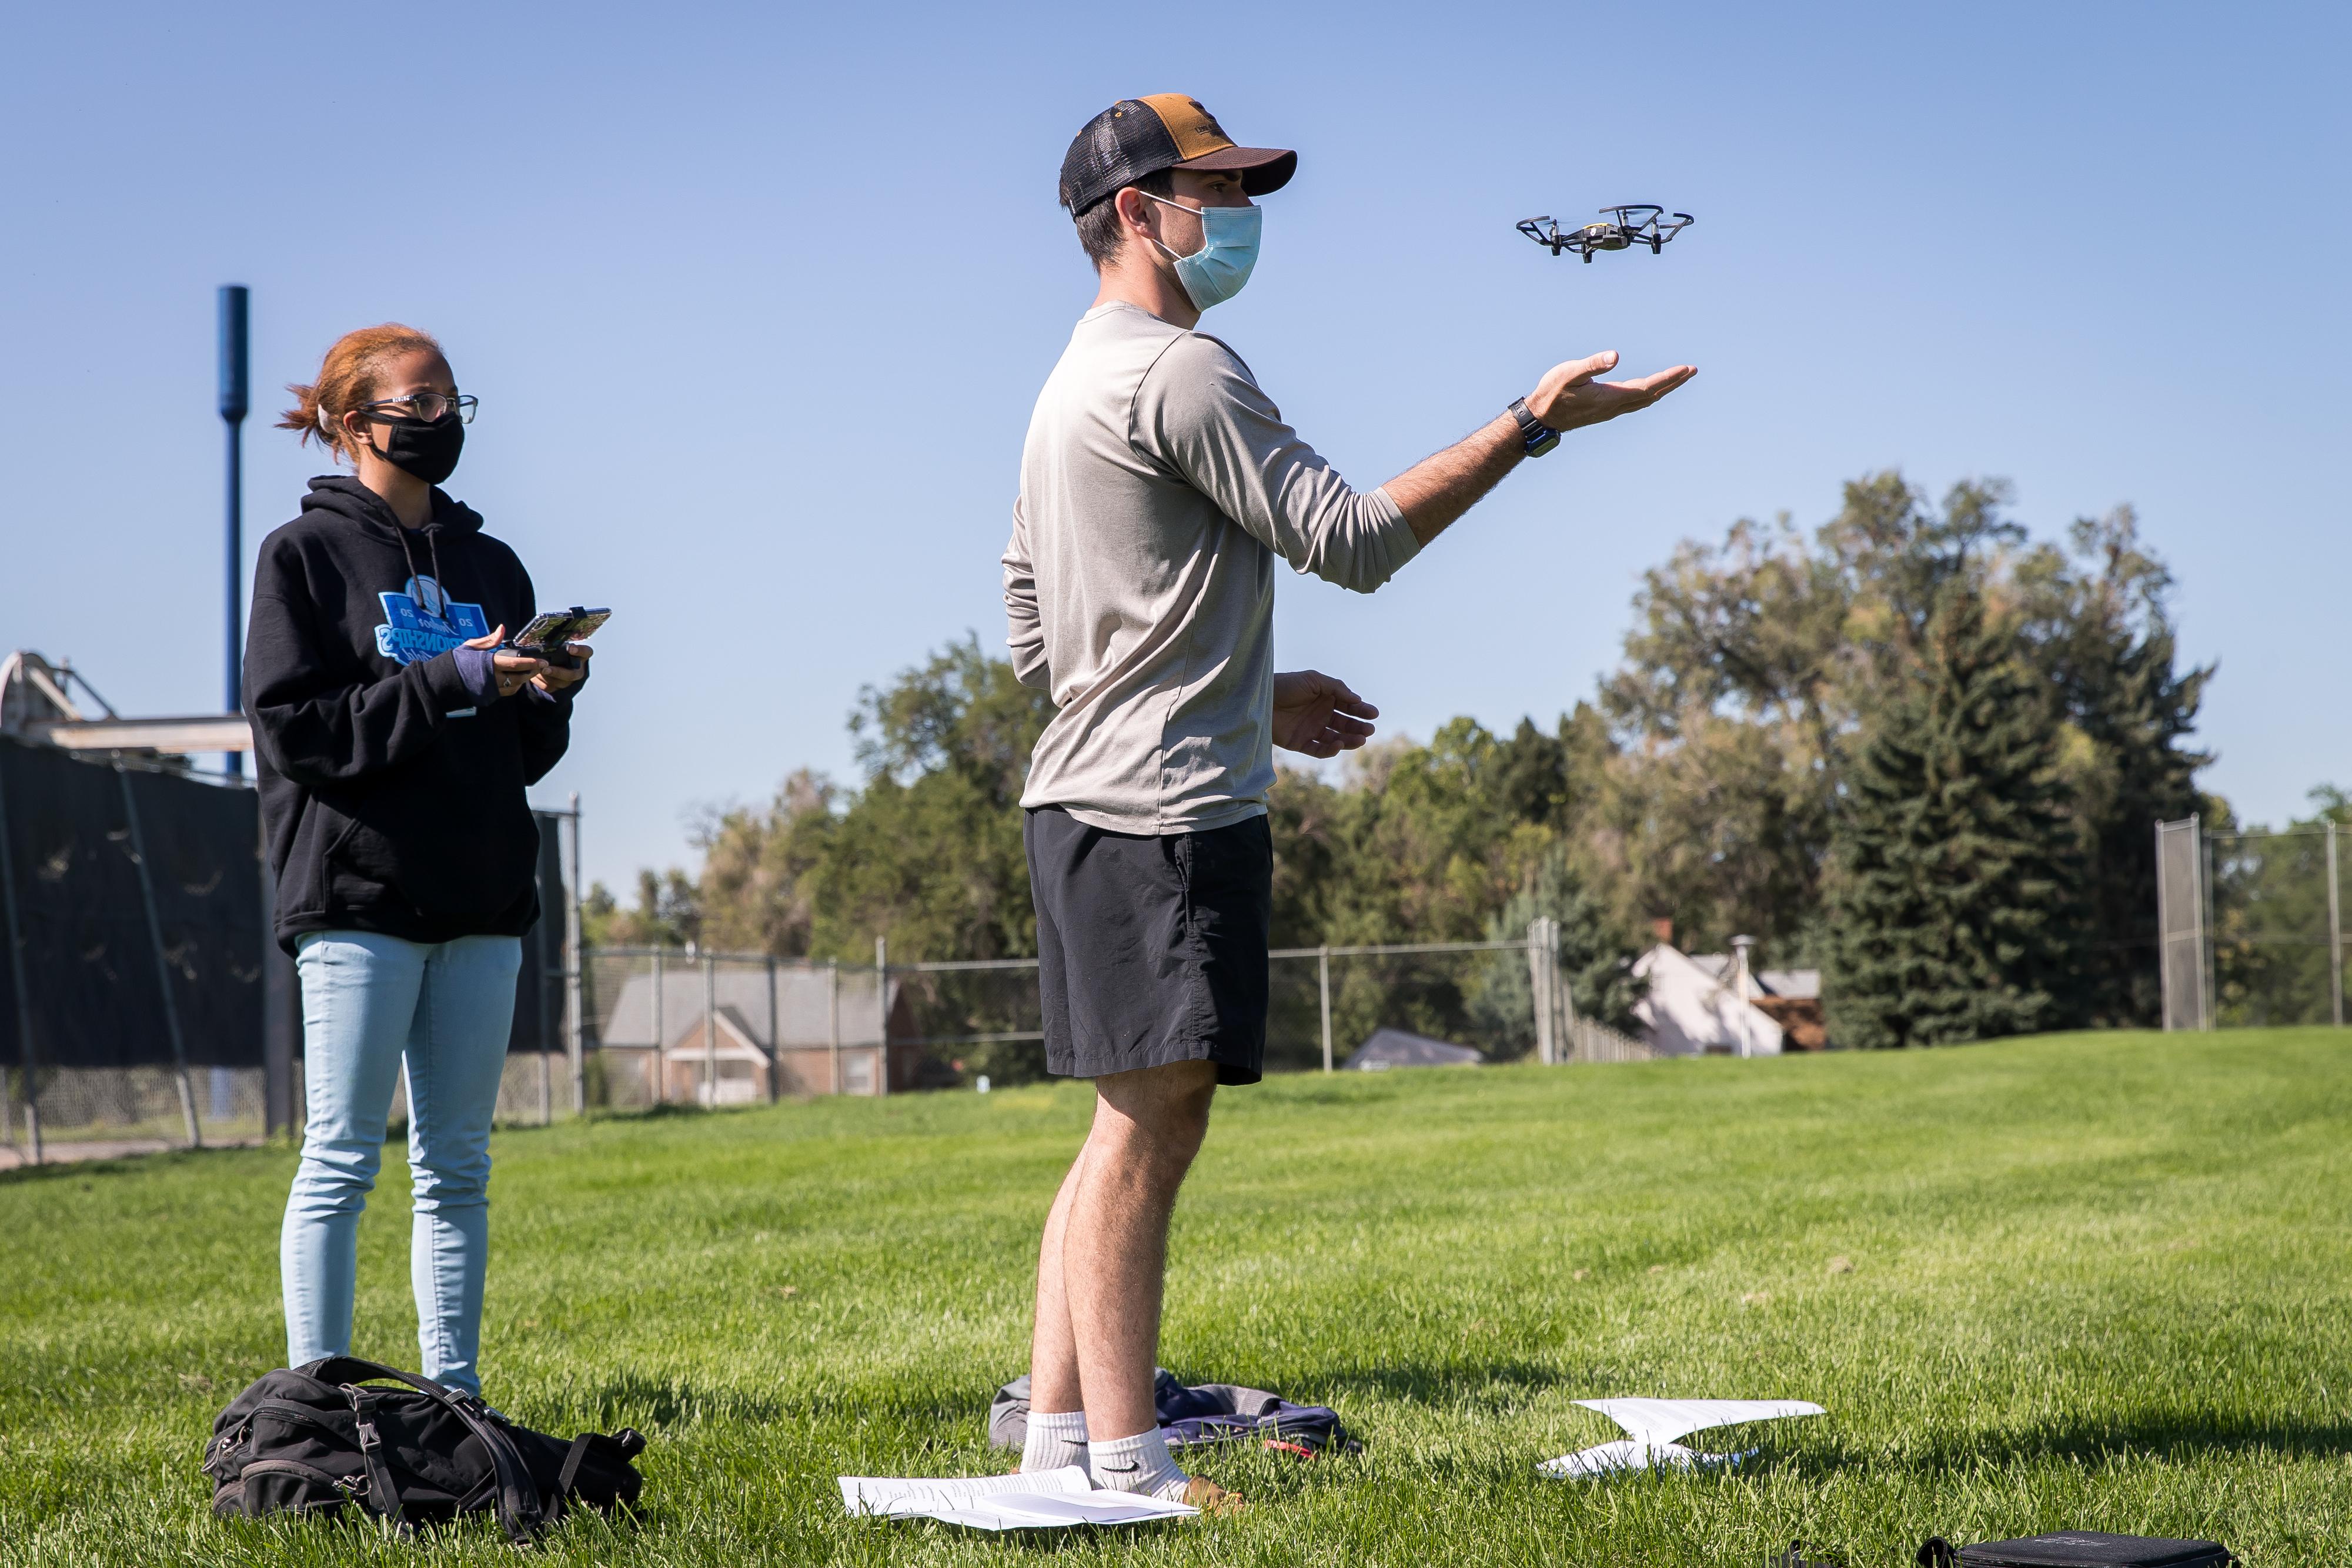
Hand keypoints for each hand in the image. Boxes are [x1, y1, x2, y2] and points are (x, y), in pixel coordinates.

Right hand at [464, 625, 546, 699]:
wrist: (442, 681)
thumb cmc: (457, 661)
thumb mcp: (471, 646)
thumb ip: (489, 640)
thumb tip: (502, 628)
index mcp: (489, 664)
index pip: (516, 664)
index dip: (532, 663)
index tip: (543, 661)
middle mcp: (492, 679)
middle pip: (520, 677)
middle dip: (532, 672)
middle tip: (541, 666)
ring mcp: (491, 690)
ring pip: (515, 687)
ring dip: (524, 680)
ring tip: (529, 672)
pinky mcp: (489, 697)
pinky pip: (506, 693)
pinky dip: (514, 687)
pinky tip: (516, 680)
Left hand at [533, 642, 591, 693]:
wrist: (550, 661)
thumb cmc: (556, 649)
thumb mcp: (558, 645)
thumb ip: (555, 645)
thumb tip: (543, 645)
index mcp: (581, 655)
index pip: (586, 652)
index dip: (580, 651)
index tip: (570, 649)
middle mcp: (579, 670)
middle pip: (572, 674)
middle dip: (558, 672)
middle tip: (545, 669)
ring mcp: (570, 680)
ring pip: (560, 683)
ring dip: (546, 678)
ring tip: (535, 670)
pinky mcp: (558, 687)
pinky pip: (549, 687)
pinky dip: (540, 682)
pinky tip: (533, 675)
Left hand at [1271, 670, 1377, 757]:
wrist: (1259, 698)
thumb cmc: (1286, 685)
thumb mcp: (1313, 680)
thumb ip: (1336, 688)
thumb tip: (1358, 700)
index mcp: (1325, 698)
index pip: (1349, 707)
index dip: (1362, 711)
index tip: (1373, 714)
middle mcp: (1320, 715)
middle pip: (1345, 724)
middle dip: (1359, 727)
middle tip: (1369, 730)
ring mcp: (1311, 730)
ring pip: (1335, 738)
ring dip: (1349, 740)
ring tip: (1361, 739)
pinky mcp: (1300, 743)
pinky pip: (1319, 750)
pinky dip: (1330, 749)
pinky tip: (1338, 744)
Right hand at [1525, 350, 1695, 432]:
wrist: (1541, 418)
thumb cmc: (1552, 392)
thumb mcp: (1569, 373)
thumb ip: (1593, 364)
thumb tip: (1616, 356)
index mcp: (1610, 397)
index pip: (1647, 388)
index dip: (1668, 378)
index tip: (1686, 369)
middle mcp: (1615, 407)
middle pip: (1651, 395)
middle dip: (1672, 382)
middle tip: (1691, 370)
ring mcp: (1611, 410)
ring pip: (1644, 400)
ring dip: (1663, 389)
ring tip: (1678, 377)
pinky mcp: (1606, 410)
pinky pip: (1635, 402)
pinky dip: (1649, 393)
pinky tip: (1651, 388)